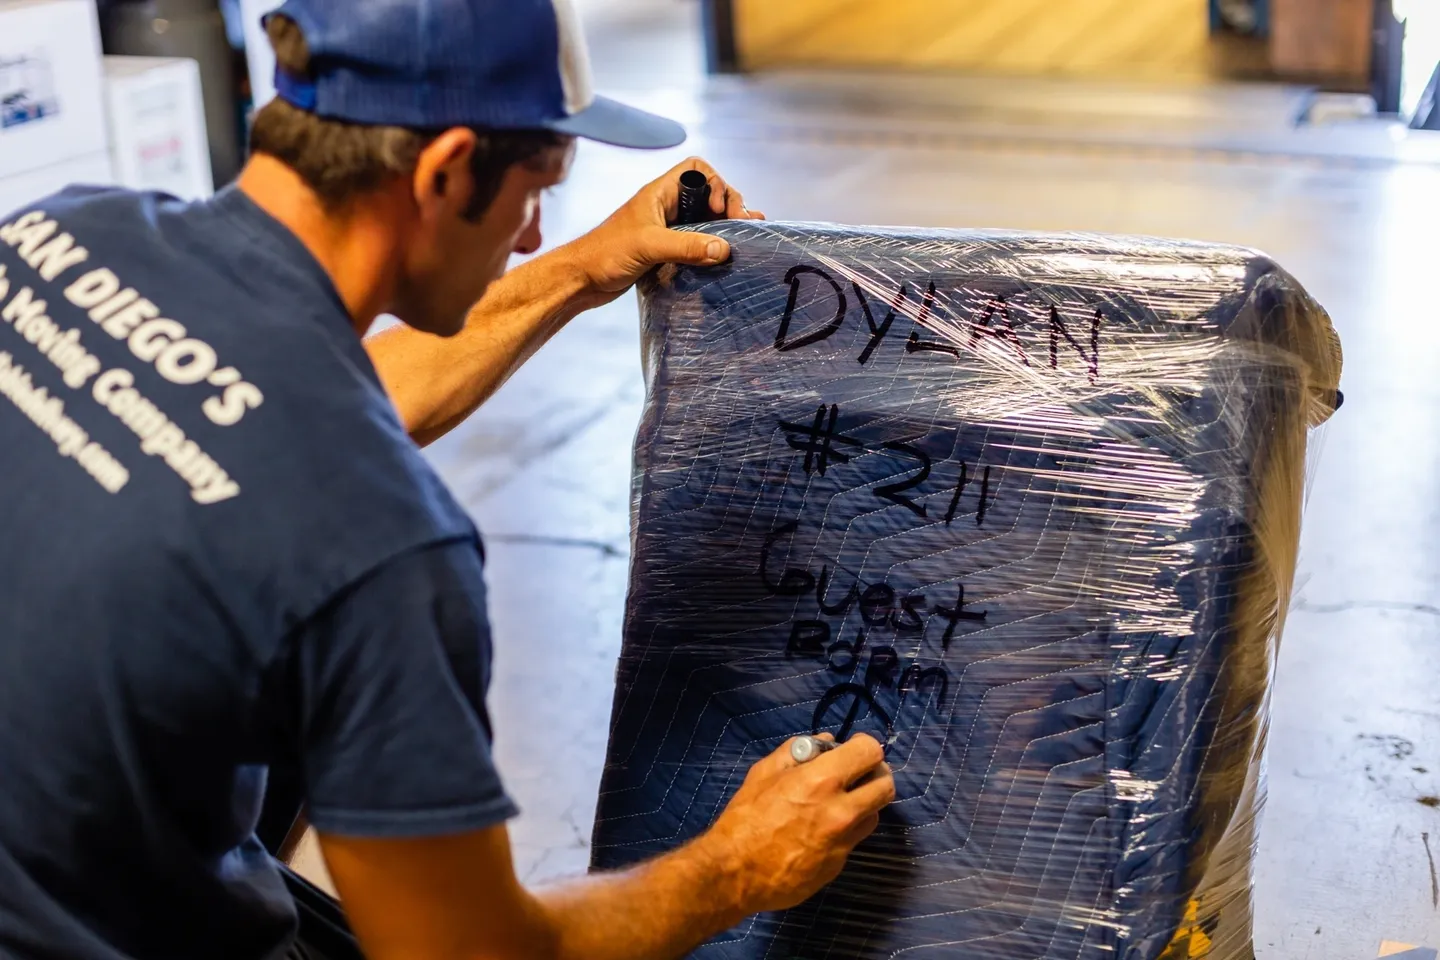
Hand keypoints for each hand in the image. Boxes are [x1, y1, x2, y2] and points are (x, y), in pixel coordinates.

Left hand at [557, 157, 764, 307]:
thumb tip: (724, 249)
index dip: (715, 184)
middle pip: (708, 193)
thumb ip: (686, 246)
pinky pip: (696, 241)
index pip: (697, 169)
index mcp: (659, 193)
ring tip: (743, 238)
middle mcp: (665, 207)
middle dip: (728, 205)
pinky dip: (712, 245)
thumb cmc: (605, 254)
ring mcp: (667, 229)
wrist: (582, 280)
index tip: (718, 210)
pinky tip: (724, 256)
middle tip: (739, 226)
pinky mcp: (666, 250)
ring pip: (704, 219)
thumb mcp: (648, 246)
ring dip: (724, 226)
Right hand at [694, 733, 894, 916]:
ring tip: (838, 802)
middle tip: (857, 774)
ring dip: (863, 803)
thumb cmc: (745, 818)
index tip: (854, 749)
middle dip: (875, 774)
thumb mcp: (764, 773)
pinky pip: (854, 839)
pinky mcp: (839, 864)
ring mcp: (843, 841)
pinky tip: (820, 830)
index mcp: (822, 781)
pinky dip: (845, 829)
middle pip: (886, 785)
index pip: (871, 752)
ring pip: (875, 814)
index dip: (864, 746)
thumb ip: (798, 752)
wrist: (735, 873)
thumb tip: (826, 742)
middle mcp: (842, 811)